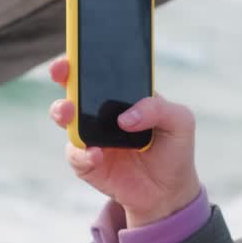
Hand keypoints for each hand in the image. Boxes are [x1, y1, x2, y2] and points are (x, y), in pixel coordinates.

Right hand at [47, 55, 201, 226]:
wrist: (168, 192)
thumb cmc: (174, 149)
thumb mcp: (180, 122)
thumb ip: (158, 109)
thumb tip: (126, 117)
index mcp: (122, 95)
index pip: (100, 69)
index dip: (85, 57)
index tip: (77, 51)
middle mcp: (101, 112)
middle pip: (73, 87)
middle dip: (62, 74)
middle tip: (61, 72)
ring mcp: (91, 136)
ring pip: (65, 118)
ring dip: (62, 111)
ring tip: (69, 113)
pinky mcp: (87, 163)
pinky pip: (76, 154)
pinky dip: (83, 153)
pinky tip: (97, 155)